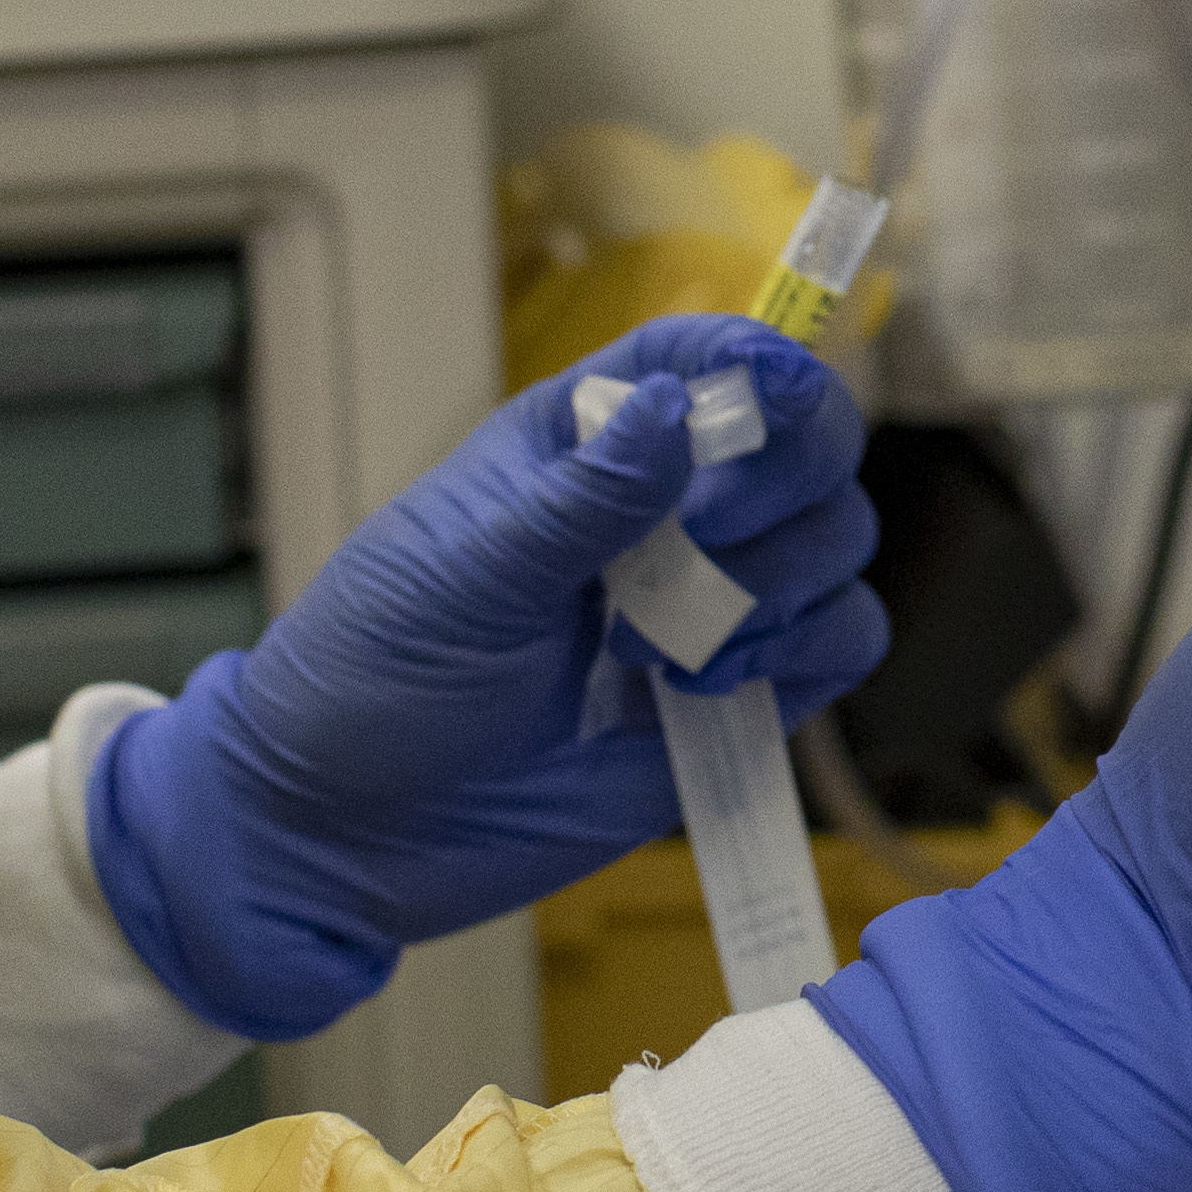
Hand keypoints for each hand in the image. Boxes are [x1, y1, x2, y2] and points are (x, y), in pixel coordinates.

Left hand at [89, 317, 882, 1041]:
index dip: (764, 359)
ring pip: (836, 541)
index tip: (777, 395)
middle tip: (701, 541)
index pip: (708, 357)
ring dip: (780, 586)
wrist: (349, 833)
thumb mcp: (463, 577)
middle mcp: (665, 508)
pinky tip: (706, 690)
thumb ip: (582, 499)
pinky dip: (806, 654)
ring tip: (665, 651)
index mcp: (585, 441)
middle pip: (808, 444)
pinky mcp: (736, 696)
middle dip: (781, 485)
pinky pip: (842, 643)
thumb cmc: (374, 677)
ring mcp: (709, 603)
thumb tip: (677, 407)